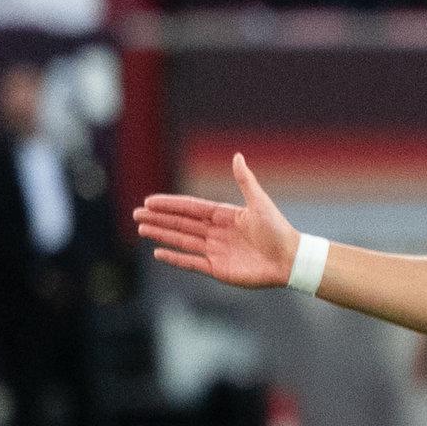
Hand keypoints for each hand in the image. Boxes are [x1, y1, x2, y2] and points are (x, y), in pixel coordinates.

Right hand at [133, 152, 298, 290]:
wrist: (290, 259)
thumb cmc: (278, 230)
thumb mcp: (259, 202)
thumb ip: (245, 181)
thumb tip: (237, 156)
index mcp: (224, 215)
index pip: (190, 208)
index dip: (170, 204)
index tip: (149, 201)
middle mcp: (216, 232)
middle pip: (181, 223)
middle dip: (159, 218)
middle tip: (136, 214)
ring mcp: (216, 251)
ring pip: (182, 240)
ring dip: (162, 234)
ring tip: (142, 228)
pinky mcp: (218, 269)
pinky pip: (191, 262)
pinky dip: (175, 258)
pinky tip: (158, 252)